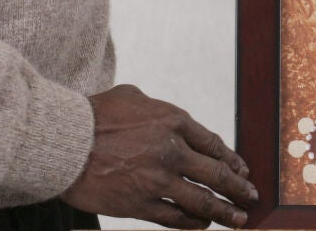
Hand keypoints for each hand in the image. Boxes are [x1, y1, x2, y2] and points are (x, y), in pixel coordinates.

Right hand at [59, 83, 256, 227]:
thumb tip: (172, 125)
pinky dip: (192, 223)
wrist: (65, 142)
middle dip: (238, 188)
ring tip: (238, 219)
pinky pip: (174, 218)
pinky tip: (202, 225)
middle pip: (215, 173)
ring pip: (201, 200)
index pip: (213, 144)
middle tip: (251, 197)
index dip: (231, 160)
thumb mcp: (134, 98)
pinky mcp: (140, 204)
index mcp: (173, 121)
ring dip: (224, 211)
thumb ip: (158, 111)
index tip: (242, 170)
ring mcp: (157, 180)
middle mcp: (171, 150)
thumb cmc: (95, 116)